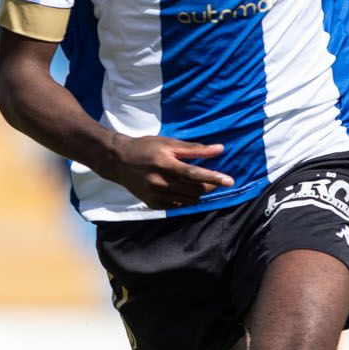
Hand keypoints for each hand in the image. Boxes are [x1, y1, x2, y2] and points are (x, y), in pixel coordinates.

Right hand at [100, 135, 233, 209]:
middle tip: (214, 180)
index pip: (194, 174)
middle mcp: (160, 182)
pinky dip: (185, 199)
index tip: (230, 181)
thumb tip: (220, 149)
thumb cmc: (146, 148)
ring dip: (199, 194)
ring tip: (198, 184)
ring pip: (188, 201)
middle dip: (209, 186)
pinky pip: (177, 206)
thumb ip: (195, 149)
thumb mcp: (169, 143)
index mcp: (165, 164)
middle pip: (194, 190)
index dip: (214, 178)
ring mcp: (155, 196)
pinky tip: (182, 190)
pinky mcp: (152, 204)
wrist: (118, 161)